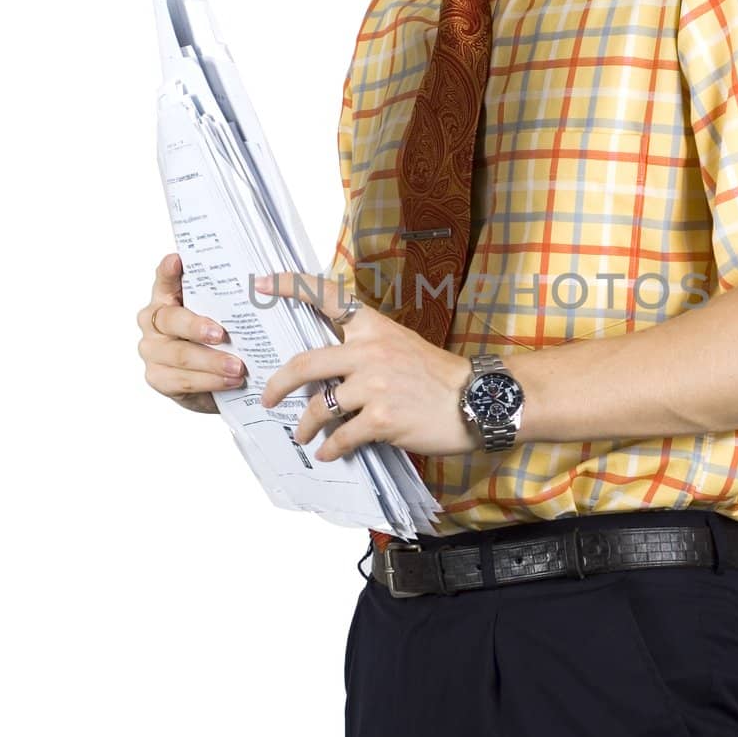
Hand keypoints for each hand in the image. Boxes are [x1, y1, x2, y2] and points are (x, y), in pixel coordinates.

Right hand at [136, 253, 246, 413]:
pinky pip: (183, 380)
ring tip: (238, 367)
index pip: (165, 279)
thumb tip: (263, 282)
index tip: (177, 260)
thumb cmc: (218, 340)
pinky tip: (230, 381)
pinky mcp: (156, 377)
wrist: (211, 382)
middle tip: (221, 334)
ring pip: (180, 354)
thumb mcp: (222, 316)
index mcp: (166, 297)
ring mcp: (151, 349)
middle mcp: (153, 320)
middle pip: (171, 320)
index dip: (169, 270)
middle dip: (197, 327)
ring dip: (211, 361)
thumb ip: (225, 300)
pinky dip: (210, 381)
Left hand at [255, 270, 476, 460]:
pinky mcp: (382, 419)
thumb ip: (364, 349)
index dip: (290, 286)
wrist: (476, 400)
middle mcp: (369, 351)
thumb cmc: (438, 376)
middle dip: (279, 384)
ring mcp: (374, 386)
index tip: (261, 283)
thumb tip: (328, 371)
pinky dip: (331, 448)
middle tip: (268, 396)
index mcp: (373, 328)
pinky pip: (342, 436)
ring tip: (303, 435)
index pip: (327, 296)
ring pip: (320, 407)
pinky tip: (329, 453)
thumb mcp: (400, 344)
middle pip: (305, 363)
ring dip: (306, 426)